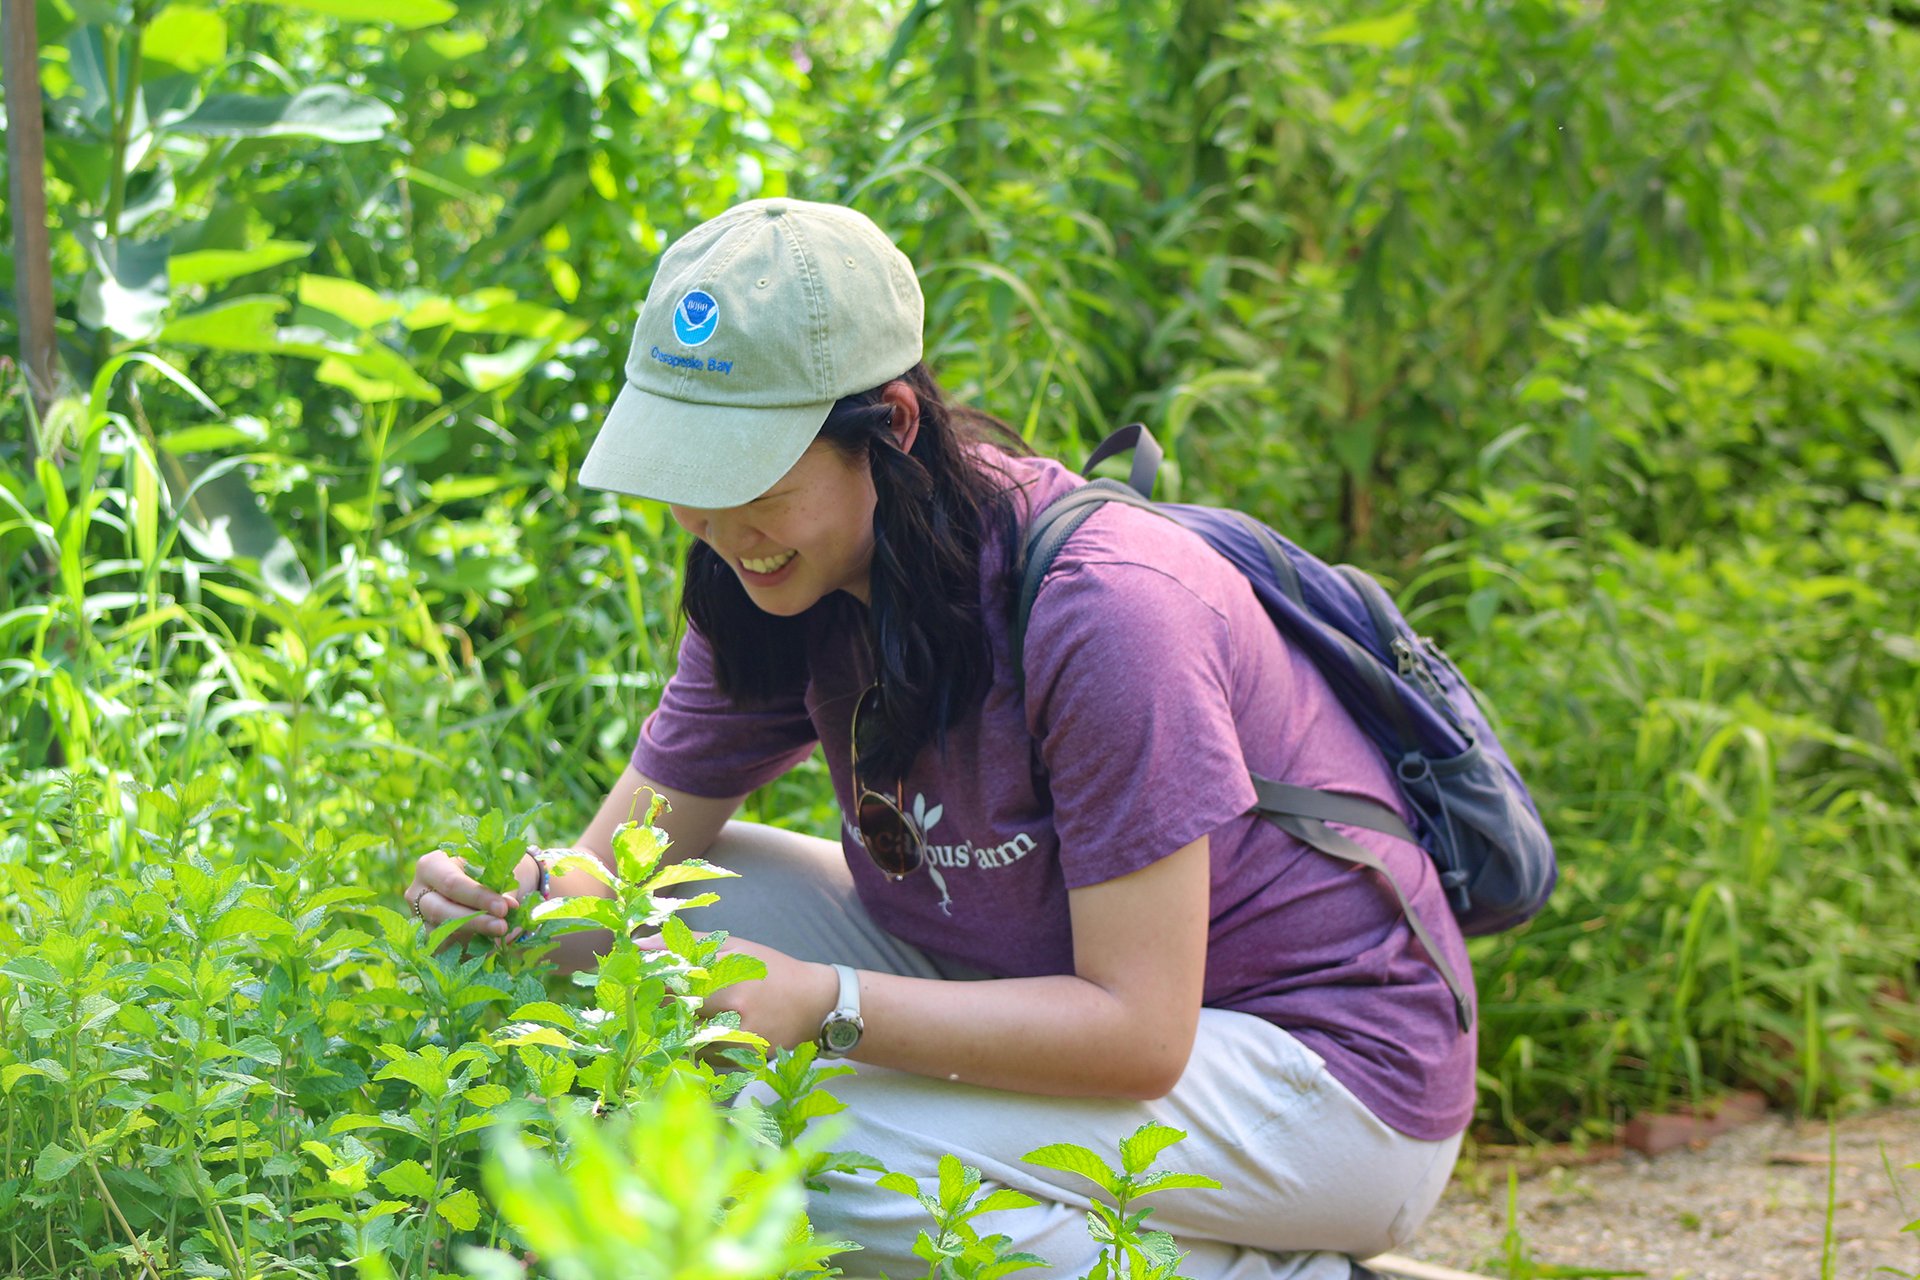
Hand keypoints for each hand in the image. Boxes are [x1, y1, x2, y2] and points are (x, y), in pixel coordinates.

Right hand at [405, 848, 537, 942]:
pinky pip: (443, 952)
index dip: (477, 897)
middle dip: (474, 921)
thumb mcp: (497, 873)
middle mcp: (417, 893)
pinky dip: (467, 952)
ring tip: (501, 936)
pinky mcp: (425, 941)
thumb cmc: (490, 873)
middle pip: (440, 911)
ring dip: (472, 939)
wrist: (486, 886)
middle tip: (502, 926)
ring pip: (439, 936)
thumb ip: (502, 889)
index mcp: (431, 866)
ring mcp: (418, 919)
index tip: (503, 908)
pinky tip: (489, 947)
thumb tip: (511, 908)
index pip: (451, 883)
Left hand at [643, 934, 839, 1051]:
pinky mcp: (744, 1059)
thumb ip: (688, 944)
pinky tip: (708, 1035)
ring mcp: (739, 1033)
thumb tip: (639, 943)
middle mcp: (733, 1001)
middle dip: (658, 1008)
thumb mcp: (735, 947)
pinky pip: (703, 1058)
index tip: (634, 980)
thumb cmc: (771, 971)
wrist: (816, 1004)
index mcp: (727, 968)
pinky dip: (697, 1048)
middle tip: (650, 1003)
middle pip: (674, 1010)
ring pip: (685, 1038)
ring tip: (685, 1019)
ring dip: (676, 1031)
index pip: (670, 977)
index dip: (647, 981)